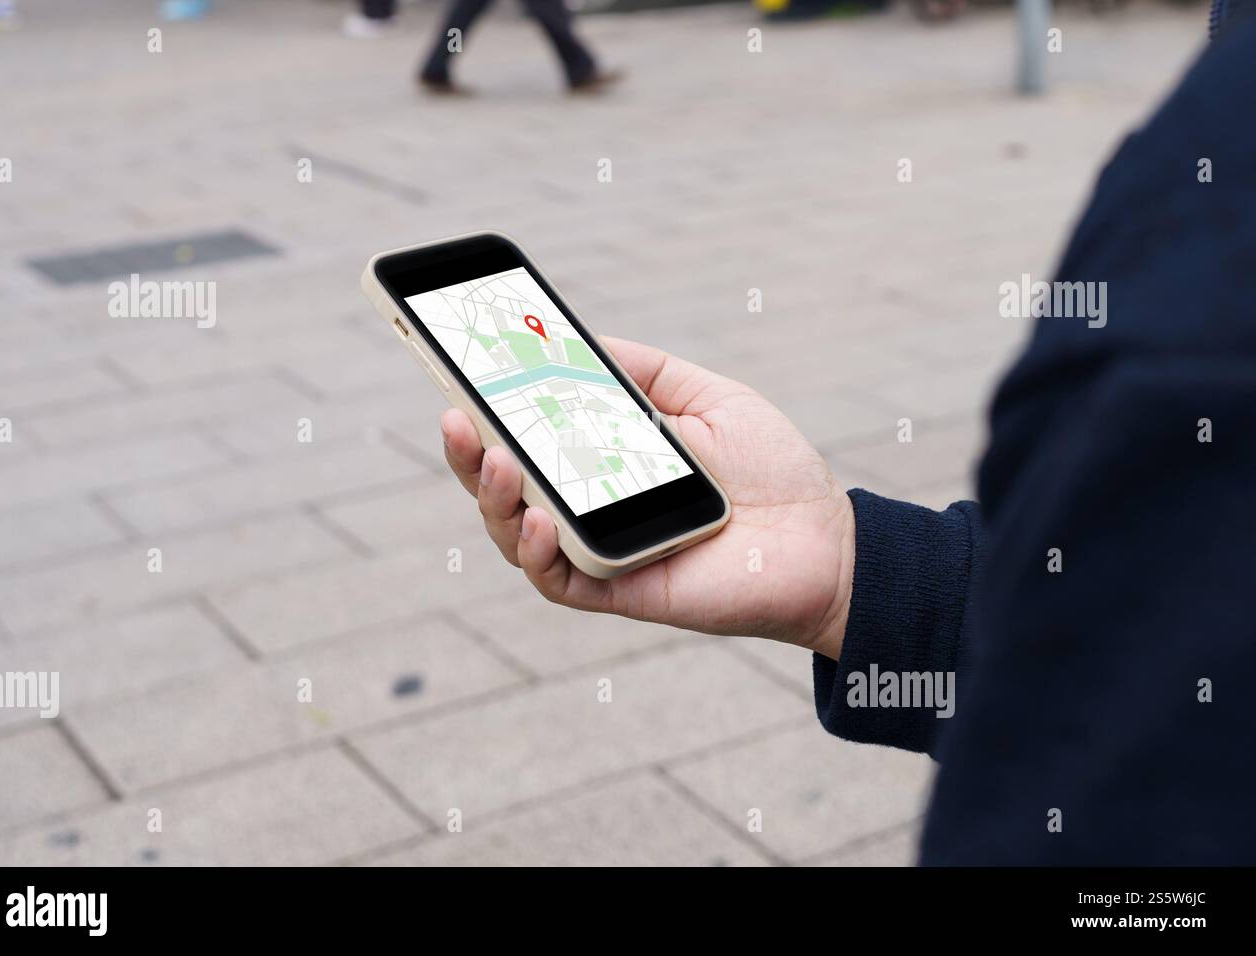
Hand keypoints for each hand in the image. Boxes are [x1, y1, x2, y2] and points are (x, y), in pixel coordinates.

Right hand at [440, 336, 855, 657]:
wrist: (822, 536)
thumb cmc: (768, 467)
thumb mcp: (707, 396)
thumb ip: (645, 372)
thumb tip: (579, 340)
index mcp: (600, 458)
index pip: (525, 436)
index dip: (483, 411)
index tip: (456, 374)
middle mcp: (588, 506)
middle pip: (502, 487)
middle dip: (467, 454)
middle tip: (457, 417)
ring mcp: (599, 550)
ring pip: (516, 534)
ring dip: (494, 499)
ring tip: (501, 463)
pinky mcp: (618, 590)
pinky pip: (558, 580)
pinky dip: (538, 553)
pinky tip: (544, 519)